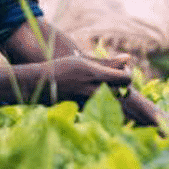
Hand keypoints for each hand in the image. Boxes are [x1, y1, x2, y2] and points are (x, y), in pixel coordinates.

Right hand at [43, 55, 168, 131]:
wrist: (39, 84)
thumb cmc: (62, 68)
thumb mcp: (83, 61)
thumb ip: (107, 62)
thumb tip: (128, 58)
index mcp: (94, 73)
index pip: (126, 78)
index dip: (128, 75)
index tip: (122, 71)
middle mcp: (92, 89)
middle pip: (122, 92)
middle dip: (122, 87)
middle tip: (115, 80)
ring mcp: (88, 101)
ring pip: (112, 101)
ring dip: (112, 95)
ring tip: (103, 87)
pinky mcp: (83, 110)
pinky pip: (99, 107)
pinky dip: (99, 102)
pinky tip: (91, 94)